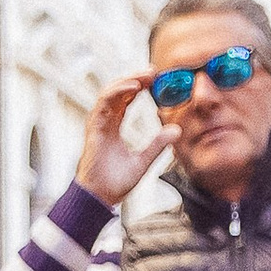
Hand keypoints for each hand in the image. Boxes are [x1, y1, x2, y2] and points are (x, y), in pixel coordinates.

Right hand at [75, 71, 176, 207]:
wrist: (99, 198)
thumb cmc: (115, 184)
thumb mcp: (143, 162)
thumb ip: (157, 145)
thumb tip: (176, 131)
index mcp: (114, 127)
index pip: (126, 99)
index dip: (139, 86)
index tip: (155, 79)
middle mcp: (105, 122)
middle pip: (119, 91)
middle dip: (135, 78)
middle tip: (153, 71)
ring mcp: (98, 123)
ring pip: (111, 91)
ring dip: (127, 80)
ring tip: (145, 76)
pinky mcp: (94, 127)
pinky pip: (104, 101)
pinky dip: (118, 91)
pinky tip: (132, 87)